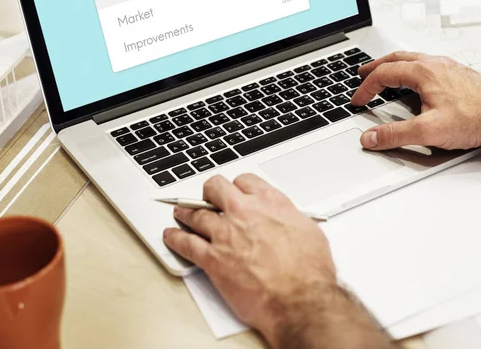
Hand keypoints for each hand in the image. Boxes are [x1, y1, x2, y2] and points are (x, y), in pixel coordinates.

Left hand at [163, 175, 391, 348]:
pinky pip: (186, 244)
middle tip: (206, 196)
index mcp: (269, 202)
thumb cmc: (309, 271)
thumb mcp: (308, 230)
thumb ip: (289, 218)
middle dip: (209, 191)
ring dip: (186, 211)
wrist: (299, 299)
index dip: (237, 186)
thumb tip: (286, 218)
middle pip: (215, 188)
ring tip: (181, 212)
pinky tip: (171, 236)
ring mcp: (225, 234)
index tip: (235, 191)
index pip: (245, 181)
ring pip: (195, 213)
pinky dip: (175, 239)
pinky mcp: (213, 259)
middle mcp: (244, 212)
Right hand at [352, 52, 480, 158]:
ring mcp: (447, 67)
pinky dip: (411, 69)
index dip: (366, 88)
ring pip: (412, 59)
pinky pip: (427, 64)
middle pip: (395, 59)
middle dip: (375, 67)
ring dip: (393, 65)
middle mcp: (434, 64)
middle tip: (362, 73)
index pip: (383, 74)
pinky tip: (415, 81)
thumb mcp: (428, 131)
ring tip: (385, 73)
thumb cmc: (476, 119)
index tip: (358, 100)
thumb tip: (370, 137)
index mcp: (423, 71)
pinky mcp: (457, 73)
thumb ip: (395, 135)